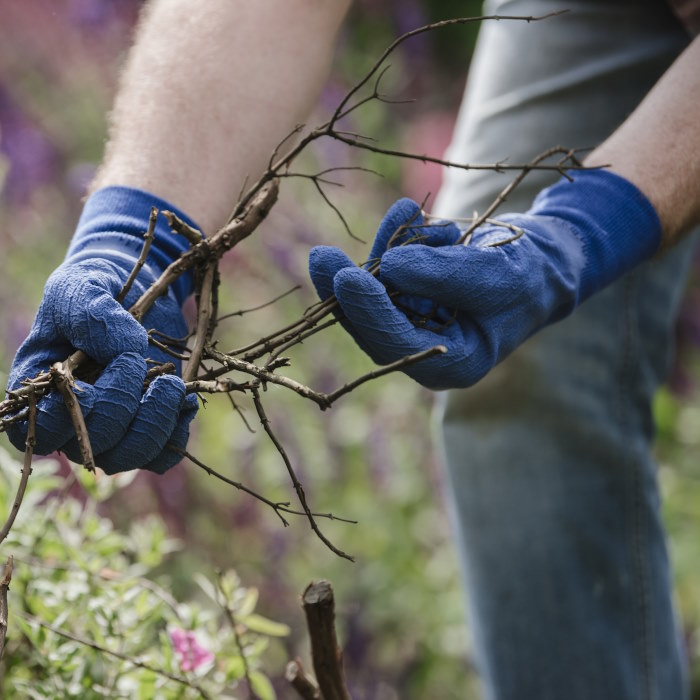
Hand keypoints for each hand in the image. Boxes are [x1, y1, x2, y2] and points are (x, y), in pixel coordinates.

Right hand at [6, 187, 198, 473]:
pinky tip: (183, 398)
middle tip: (137, 361)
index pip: (42, 431)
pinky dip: (176, 431)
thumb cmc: (95, 289)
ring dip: (155, 424)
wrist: (134, 290)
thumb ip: (90, 314)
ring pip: (130, 457)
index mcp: (41, 391)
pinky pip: (162, 455)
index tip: (96, 373)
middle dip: (122, 406)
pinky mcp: (148, 426)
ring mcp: (113, 429)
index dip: (70, 413)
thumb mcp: (80, 287)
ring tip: (171, 384)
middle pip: (94, 447)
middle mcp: (74, 420)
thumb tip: (124, 353)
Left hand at [309, 170, 661, 389]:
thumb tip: (388, 267)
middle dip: (348, 287)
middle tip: (320, 255)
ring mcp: (417, 322)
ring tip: (404, 212)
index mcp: (452, 364)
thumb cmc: (529, 276)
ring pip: (378, 291)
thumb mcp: (494, 275)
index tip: (345, 277)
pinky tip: (409, 214)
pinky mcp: (413, 296)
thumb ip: (443, 274)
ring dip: (385, 249)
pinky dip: (397, 241)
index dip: (368, 312)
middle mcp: (427, 349)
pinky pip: (390, 270)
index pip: (395, 344)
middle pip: (372, 324)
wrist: (544, 261)